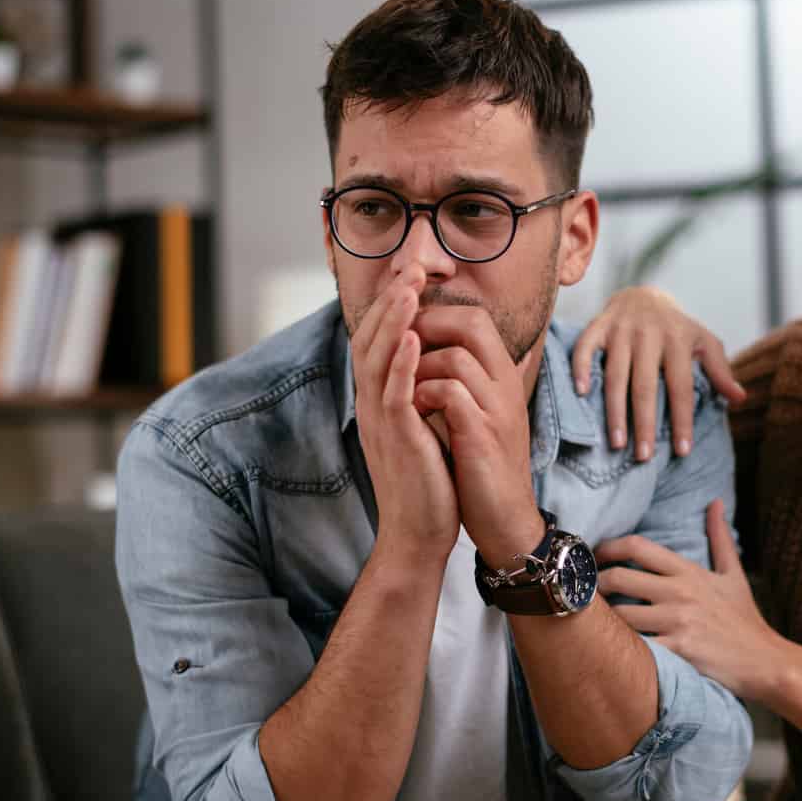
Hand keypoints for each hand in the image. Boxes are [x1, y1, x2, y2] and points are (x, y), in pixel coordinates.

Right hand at [351, 265, 458, 569]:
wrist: (419, 533)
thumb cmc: (426, 481)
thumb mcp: (419, 428)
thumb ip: (418, 394)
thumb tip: (431, 362)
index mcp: (378, 401)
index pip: (376, 342)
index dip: (389, 308)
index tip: (407, 276)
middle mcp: (372, 406)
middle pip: (371, 341)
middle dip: (390, 302)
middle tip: (408, 267)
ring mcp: (382, 422)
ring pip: (380, 361)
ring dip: (394, 323)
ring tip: (409, 290)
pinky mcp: (398, 440)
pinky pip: (396, 396)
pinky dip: (403, 366)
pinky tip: (415, 340)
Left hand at [410, 305, 542, 567]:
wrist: (504, 518)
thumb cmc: (485, 465)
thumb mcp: (484, 414)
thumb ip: (476, 381)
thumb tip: (472, 351)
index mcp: (504, 376)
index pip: (475, 318)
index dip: (437, 314)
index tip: (406, 331)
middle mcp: (506, 385)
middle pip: (472, 323)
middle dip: (427, 326)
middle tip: (400, 348)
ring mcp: (496, 408)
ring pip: (456, 357)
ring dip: (419, 366)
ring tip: (405, 386)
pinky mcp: (482, 435)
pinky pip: (450, 393)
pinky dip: (424, 394)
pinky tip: (412, 409)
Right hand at [569, 286, 745, 461]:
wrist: (643, 294)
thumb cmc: (677, 328)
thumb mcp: (704, 342)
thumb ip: (720, 370)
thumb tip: (740, 398)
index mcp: (678, 340)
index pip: (681, 386)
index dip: (682, 419)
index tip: (683, 451)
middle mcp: (649, 334)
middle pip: (645, 385)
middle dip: (644, 423)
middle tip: (644, 456)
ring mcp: (621, 330)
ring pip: (615, 374)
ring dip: (614, 410)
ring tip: (617, 443)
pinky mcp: (598, 326)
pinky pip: (585, 348)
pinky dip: (580, 369)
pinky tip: (581, 394)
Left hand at [595, 500, 783, 700]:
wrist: (765, 660)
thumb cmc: (744, 618)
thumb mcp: (733, 574)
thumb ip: (719, 537)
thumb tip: (715, 502)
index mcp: (688, 571)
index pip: (637, 546)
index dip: (607, 547)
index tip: (594, 556)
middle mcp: (680, 592)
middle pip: (619, 577)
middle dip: (595, 583)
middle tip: (584, 591)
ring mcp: (678, 622)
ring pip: (620, 614)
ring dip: (604, 618)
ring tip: (593, 621)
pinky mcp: (678, 651)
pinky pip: (637, 646)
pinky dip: (621, 647)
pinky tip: (613, 649)